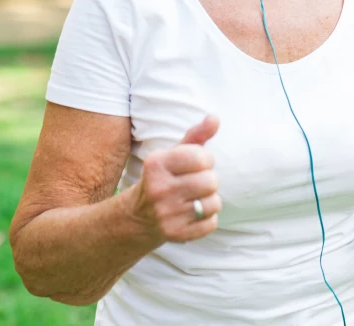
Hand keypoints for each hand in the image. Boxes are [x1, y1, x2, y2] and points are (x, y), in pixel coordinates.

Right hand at [133, 115, 221, 242]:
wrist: (138, 216)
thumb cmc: (165, 177)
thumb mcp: (174, 154)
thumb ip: (196, 135)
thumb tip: (215, 118)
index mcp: (156, 163)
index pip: (202, 157)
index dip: (205, 160)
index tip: (196, 165)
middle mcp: (159, 189)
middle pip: (211, 181)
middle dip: (209, 181)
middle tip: (195, 184)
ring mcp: (166, 214)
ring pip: (214, 203)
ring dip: (209, 200)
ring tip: (194, 199)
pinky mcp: (175, 234)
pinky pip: (211, 223)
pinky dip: (207, 219)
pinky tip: (191, 214)